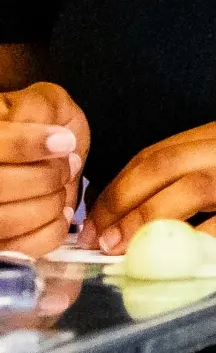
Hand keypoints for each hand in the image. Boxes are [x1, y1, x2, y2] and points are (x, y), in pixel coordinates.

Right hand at [0, 82, 87, 255]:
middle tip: (71, 165)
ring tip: (62, 187)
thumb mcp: (44, 103)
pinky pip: (18, 249)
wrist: (46, 151)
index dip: (27, 146)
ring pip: (6, 220)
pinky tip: (60, 213)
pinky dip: (48, 232)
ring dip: (49, 204)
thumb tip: (42, 135)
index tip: (65, 142)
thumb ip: (37, 107)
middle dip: (46, 177)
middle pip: (1, 185)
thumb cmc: (43, 126)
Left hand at [82, 118, 215, 253]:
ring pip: (191, 193)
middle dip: (124, 204)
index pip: (161, 150)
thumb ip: (215, 162)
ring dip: (149, 223)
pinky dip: (200, 244)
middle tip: (103, 236)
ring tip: (128, 248)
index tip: (100, 214)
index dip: (122, 184)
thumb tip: (149, 197)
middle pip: (167, 168)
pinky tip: (183, 258)